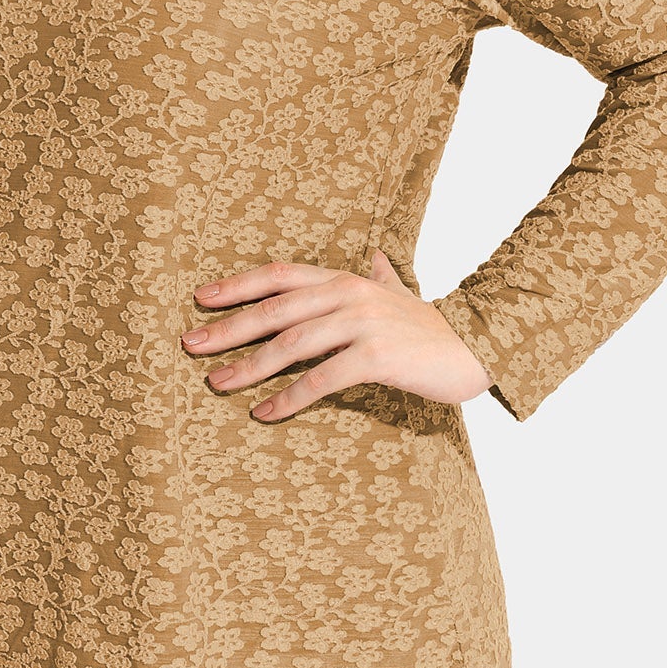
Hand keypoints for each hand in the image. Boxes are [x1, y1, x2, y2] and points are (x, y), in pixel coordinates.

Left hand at [181, 249, 494, 420]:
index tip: (200, 299)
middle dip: (228, 328)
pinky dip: (289, 397)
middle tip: (190, 345)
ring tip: (217, 383)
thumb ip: (382, 275)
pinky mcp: (376, 356)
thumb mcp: (400, 293)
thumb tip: (376, 255)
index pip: (280, 275)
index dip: (238, 286)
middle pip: (275, 309)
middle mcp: (348, 294)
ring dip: (249, 365)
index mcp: (346, 279)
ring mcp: (362, 324)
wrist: (476, 346)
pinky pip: (322, 378)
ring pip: (291, 344)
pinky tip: (264, 412)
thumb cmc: (429, 326)